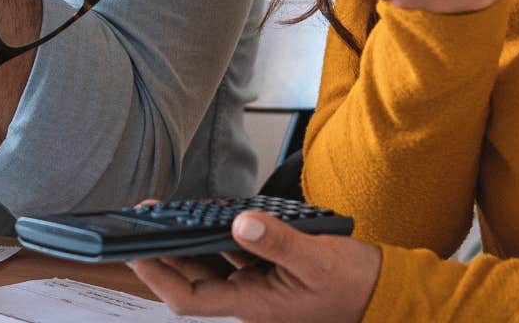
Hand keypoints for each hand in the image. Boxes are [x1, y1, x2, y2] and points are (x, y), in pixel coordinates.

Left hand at [128, 208, 380, 322]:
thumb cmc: (354, 285)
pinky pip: (233, 254)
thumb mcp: (318, 261)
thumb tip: (240, 224)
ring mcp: (258, 285)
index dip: (159, 278)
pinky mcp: (269, 271)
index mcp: (254, 305)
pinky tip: (207, 215)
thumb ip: (279, 243)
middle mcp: (249, 298)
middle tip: (142, 219)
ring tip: (164, 212)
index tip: (135, 253)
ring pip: (210, 264)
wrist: (382, 293)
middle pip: (192, 278)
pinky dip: (217, 236)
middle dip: (163, 252)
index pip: (191, 299)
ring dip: (186, 241)